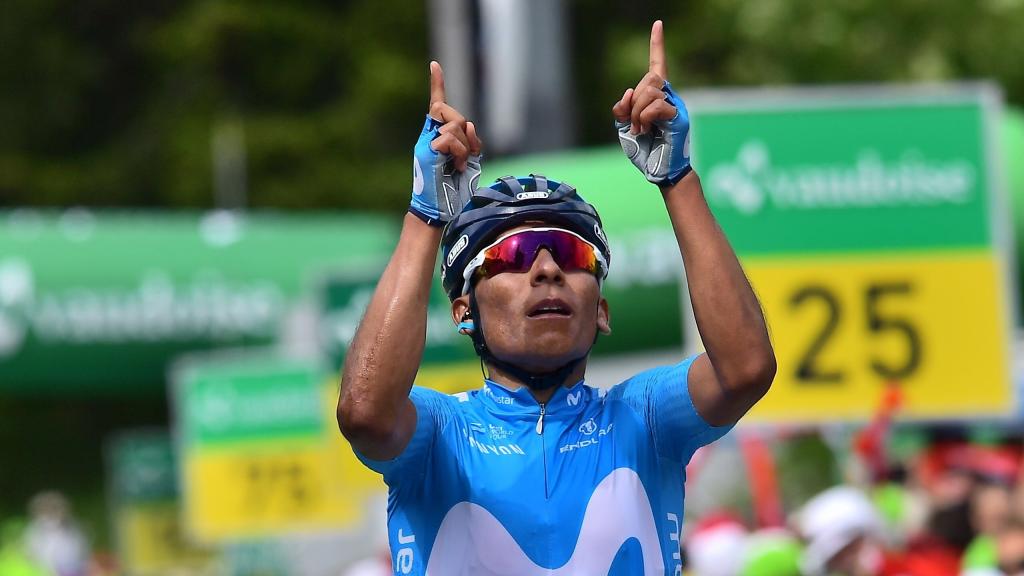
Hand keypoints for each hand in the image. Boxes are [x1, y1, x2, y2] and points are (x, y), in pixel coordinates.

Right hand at [409, 61, 482, 225]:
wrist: (438, 211)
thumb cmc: (453, 190)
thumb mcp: (467, 160)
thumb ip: (469, 141)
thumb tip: (468, 125)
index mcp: (436, 137)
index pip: (437, 105)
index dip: (437, 85)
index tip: (435, 65)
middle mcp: (428, 137)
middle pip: (448, 110)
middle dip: (463, 127)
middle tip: (465, 152)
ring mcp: (425, 144)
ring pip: (453, 125)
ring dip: (464, 146)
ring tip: (460, 164)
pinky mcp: (426, 152)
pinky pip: (449, 139)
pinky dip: (459, 152)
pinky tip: (456, 166)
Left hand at [612, 21, 690, 186]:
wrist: (658, 171)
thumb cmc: (643, 150)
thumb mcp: (623, 127)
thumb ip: (622, 108)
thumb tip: (628, 91)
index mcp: (655, 96)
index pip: (657, 65)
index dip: (656, 45)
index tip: (657, 24)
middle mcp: (668, 97)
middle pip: (648, 80)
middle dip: (633, 102)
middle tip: (633, 124)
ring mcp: (675, 106)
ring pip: (650, 91)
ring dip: (637, 113)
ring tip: (640, 130)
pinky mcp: (678, 117)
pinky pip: (655, 106)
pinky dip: (644, 118)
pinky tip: (646, 131)